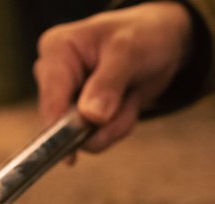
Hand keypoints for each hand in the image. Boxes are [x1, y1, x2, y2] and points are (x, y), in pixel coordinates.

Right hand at [33, 2, 192, 152]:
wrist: (163, 42)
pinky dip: (118, 126)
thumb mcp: (129, 51)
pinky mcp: (81, 114)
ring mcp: (68, 97)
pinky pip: (96, 138)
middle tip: (129, 98)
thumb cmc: (144, 35)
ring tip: (131, 95)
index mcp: (57, 50)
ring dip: (115, 124)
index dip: (60, 128)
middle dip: (103, 122)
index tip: (70, 157)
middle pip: (63, 124)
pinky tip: (128, 102)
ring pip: (82, 137)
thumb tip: (90, 116)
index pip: (51, 98)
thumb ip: (108, 83)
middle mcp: (55, 75)